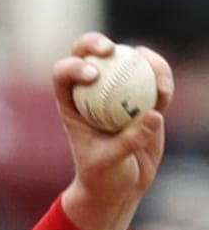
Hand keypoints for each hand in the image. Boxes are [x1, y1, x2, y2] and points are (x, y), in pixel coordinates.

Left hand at [56, 32, 173, 229]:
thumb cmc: (103, 178)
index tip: (93, 75)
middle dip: (95, 43)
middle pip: (89, 55)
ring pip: (128, 60)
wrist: (120, 187)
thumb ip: (129, 141)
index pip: (63, 75)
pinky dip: (162, 79)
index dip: (73, 66)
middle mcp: (92, 91)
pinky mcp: (143, 96)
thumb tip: (153, 114)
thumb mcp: (109, 163)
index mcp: (71, 105)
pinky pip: (154, 78)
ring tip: (155, 81)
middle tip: (111, 50)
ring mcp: (118, 90)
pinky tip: (166, 91)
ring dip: (143, 60)